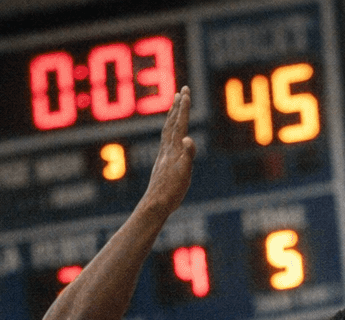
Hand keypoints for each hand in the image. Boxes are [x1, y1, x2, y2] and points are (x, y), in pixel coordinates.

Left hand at [142, 87, 196, 210]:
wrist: (155, 204)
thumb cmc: (171, 191)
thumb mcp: (184, 174)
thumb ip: (187, 156)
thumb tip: (189, 140)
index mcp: (174, 150)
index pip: (180, 125)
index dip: (183, 109)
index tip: (185, 93)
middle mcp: (167, 149)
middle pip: (172, 122)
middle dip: (177, 106)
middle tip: (181, 91)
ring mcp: (163, 155)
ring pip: (167, 130)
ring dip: (172, 116)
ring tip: (174, 105)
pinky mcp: (162, 162)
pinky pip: (166, 140)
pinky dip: (169, 130)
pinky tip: (170, 134)